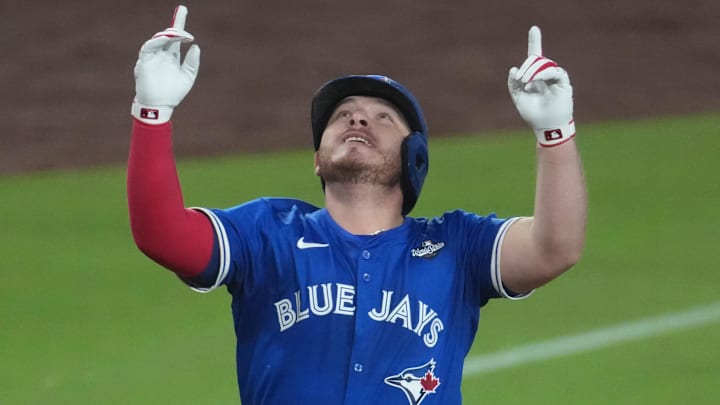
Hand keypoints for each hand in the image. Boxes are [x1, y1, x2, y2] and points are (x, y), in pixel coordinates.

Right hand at [131, 5, 199, 123]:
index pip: (176, 38)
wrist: (160, 106)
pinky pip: (149, 47)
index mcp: (172, 57)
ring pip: (159, 39)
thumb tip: (195, 46)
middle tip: (183, 18)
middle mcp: (162, 54)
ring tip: (180, 34)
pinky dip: (157, 41)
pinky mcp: (144, 61)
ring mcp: (152, 56)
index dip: (179, 23)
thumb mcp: (187, 77)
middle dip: (175, 25)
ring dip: (169, 34)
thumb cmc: (173, 93)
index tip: (183, 9)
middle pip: (167, 34)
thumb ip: (192, 62)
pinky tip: (167, 39)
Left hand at [508, 26, 573, 146]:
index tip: (534, 28)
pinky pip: (555, 72)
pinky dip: (544, 74)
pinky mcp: (563, 84)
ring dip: (533, 70)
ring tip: (525, 81)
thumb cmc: (533, 114)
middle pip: (537, 60)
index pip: (536, 55)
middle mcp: (546, 75)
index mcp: (535, 76)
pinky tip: (535, 80)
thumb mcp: (518, 98)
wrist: (546, 127)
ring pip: (545, 64)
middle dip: (527, 66)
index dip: (535, 42)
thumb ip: (513, 84)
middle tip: (520, 78)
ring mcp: (555, 78)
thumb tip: (513, 69)